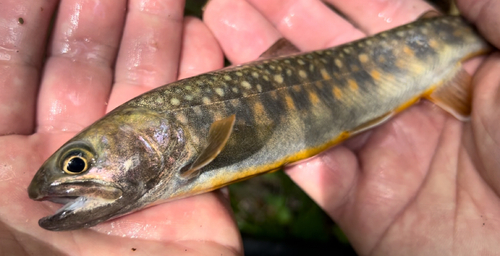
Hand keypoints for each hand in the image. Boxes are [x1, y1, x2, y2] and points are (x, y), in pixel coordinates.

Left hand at [0, 1, 239, 254]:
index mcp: (14, 167)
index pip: (15, 74)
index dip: (27, 23)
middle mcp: (77, 161)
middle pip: (85, 69)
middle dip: (97, 17)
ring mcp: (136, 169)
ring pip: (145, 86)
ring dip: (153, 33)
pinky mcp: (191, 185)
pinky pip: (199, 119)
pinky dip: (201, 76)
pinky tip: (198, 34)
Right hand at [203, 0, 499, 254]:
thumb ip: (483, 8)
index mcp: (438, 65)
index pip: (366, 19)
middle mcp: (401, 105)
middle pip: (324, 61)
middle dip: (275, 30)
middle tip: (228, 6)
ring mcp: (379, 155)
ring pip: (307, 113)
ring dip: (261, 84)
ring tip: (218, 46)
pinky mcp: (363, 205)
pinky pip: (314, 176)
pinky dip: (286, 154)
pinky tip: (249, 124)